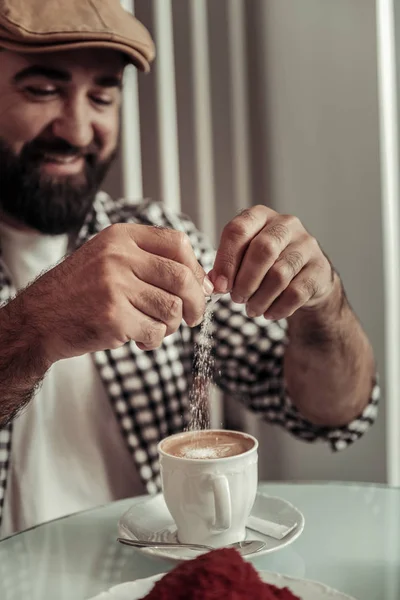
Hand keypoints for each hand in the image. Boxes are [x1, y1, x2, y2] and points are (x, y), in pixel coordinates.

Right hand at [15, 224, 210, 360]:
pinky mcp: (113, 317)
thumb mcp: (110, 259)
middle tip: (192, 317)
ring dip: (171, 326)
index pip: (178, 243)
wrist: (40, 318)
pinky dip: (154, 340)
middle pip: (182, 277)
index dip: (196, 268)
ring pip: (172, 308)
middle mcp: (118, 256)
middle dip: (196, 303)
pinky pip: (155, 331)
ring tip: (155, 329)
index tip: (198, 287)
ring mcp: (114, 286)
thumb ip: (152, 264)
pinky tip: (138, 339)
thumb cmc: (82, 291)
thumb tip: (206, 284)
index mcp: (120, 236)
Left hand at [209, 205, 335, 319]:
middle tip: (236, 299)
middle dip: (244, 280)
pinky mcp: (320, 268)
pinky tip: (269, 313)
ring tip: (251, 310)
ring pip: (279, 274)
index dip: (225, 261)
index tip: (219, 285)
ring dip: (260, 298)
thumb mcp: (244, 259)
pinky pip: (296, 292)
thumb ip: (226, 267)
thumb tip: (213, 283)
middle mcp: (286, 224)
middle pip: (262, 250)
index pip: (237, 230)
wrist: (307, 279)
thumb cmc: (267, 266)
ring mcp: (307, 245)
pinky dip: (278, 308)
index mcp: (260, 216)